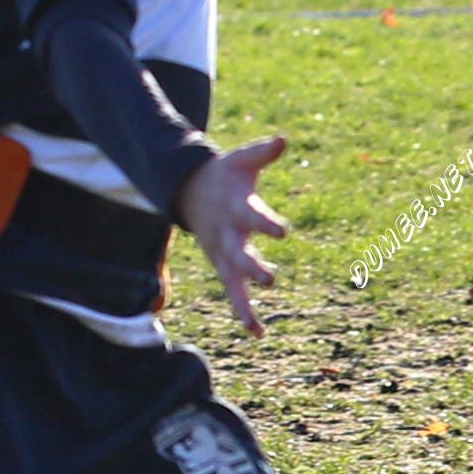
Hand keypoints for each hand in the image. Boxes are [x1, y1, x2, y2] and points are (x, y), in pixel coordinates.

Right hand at [177, 133, 290, 334]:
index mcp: (236, 208)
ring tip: (255, 327)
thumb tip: (284, 140)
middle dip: (252, 269)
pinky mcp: (222, 266)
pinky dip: (244, 313)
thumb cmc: (225, 175)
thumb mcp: (242, 160)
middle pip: (238, 256)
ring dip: (243, 304)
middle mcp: (227, 235)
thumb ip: (263, 152)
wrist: (188, 190)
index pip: (252, 217)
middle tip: (269, 280)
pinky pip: (232, 294)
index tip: (283, 231)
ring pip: (231, 283)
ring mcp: (222, 254)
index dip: (266, 224)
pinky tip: (259, 334)